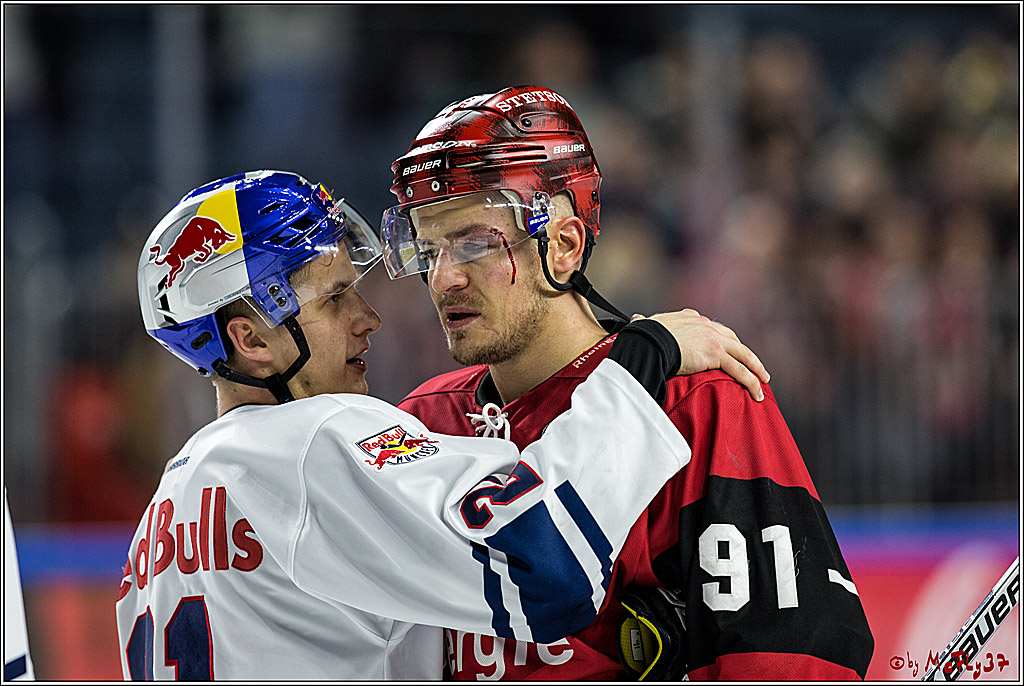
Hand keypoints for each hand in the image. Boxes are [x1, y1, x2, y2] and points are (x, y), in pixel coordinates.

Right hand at [644, 310, 769, 400]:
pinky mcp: (716, 354)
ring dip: (755, 368)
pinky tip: (757, 392)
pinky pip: (740, 370)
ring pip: (743, 354)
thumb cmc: (643, 335)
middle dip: (745, 353)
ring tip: (763, 380)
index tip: (727, 349)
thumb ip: (644, 322)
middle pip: (733, 340)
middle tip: (754, 365)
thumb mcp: (646, 324)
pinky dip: (751, 381)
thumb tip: (635, 320)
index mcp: (691, 318)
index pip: (713, 329)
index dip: (722, 340)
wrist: (649, 340)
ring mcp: (714, 339)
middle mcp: (706, 326)